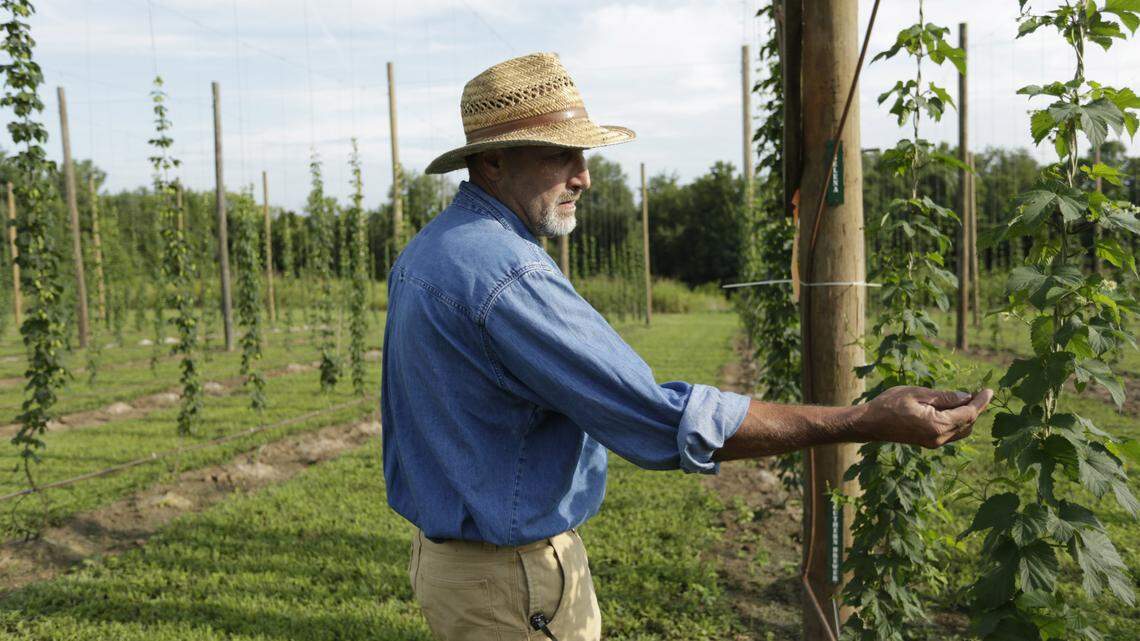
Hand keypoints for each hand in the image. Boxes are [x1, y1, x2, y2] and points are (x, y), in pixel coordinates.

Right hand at [855, 386, 993, 448]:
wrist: (871, 423)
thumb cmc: (890, 404)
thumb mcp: (917, 393)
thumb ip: (944, 397)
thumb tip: (965, 396)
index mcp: (937, 425)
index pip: (968, 414)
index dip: (980, 401)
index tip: (989, 390)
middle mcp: (938, 438)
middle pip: (968, 424)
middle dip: (976, 409)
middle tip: (978, 392)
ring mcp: (934, 443)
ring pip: (961, 431)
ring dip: (967, 416)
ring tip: (967, 399)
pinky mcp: (929, 443)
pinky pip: (951, 434)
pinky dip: (957, 422)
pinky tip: (953, 409)